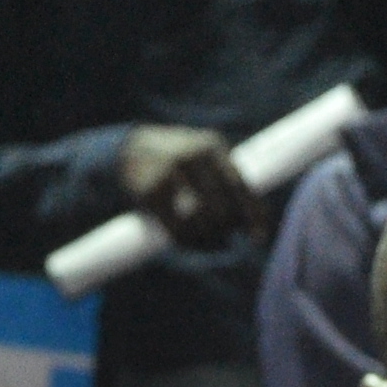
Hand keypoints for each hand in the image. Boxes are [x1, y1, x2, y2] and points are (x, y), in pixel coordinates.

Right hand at [118, 124, 264, 249]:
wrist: (127, 151)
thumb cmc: (174, 162)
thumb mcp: (202, 161)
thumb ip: (225, 184)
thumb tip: (247, 225)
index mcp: (211, 146)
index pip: (240, 186)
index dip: (253, 215)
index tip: (259, 238)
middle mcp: (193, 155)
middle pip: (223, 208)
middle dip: (225, 230)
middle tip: (222, 239)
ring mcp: (170, 171)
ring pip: (202, 221)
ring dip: (206, 239)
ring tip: (202, 239)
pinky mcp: (151, 191)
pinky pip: (177, 228)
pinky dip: (184, 240)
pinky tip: (183, 239)